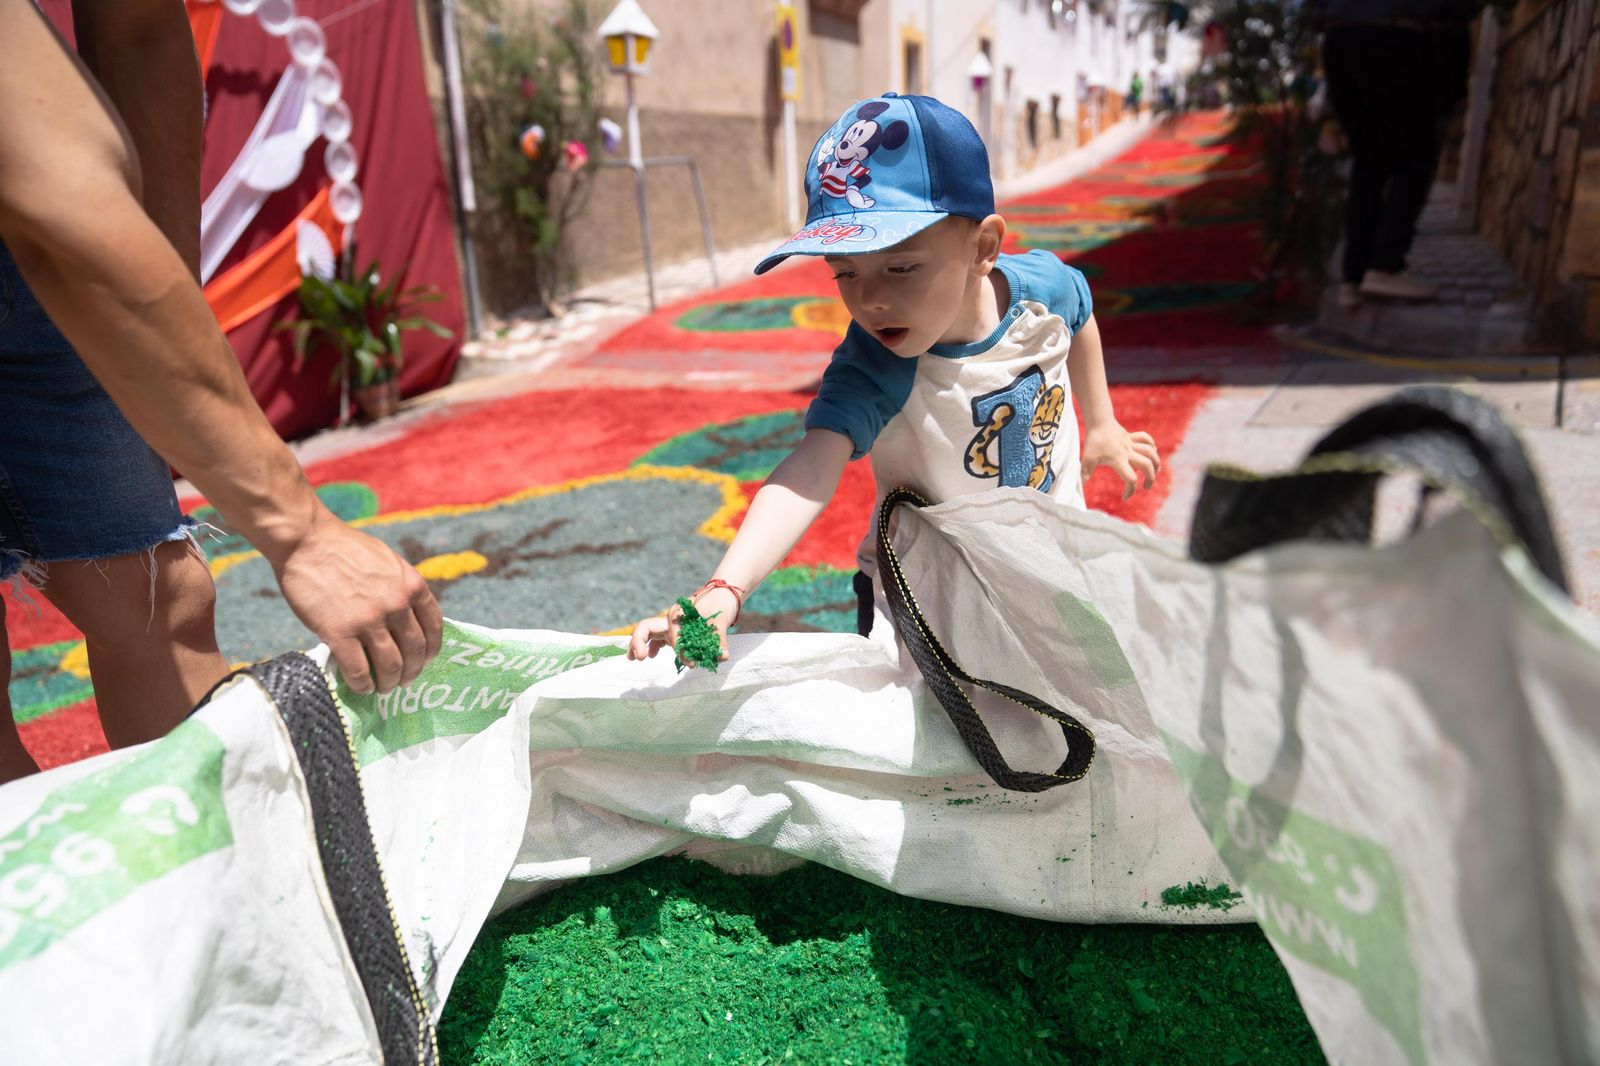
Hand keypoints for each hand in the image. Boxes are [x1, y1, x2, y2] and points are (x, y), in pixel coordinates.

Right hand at [271, 511, 443, 693]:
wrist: (306, 541)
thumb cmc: (344, 548)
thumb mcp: (388, 562)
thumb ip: (401, 588)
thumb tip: (408, 617)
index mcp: (412, 585)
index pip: (434, 627)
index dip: (431, 650)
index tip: (425, 660)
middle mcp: (396, 605)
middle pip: (415, 651)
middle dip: (412, 672)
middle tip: (404, 681)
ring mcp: (369, 620)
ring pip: (390, 666)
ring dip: (389, 683)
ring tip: (384, 688)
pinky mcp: (339, 632)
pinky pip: (358, 670)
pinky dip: (362, 685)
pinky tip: (361, 687)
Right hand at [626, 585, 737, 666]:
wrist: (723, 595)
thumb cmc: (720, 604)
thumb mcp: (721, 621)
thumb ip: (720, 640)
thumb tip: (722, 656)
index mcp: (677, 613)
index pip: (671, 635)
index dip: (680, 650)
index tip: (691, 663)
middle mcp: (671, 618)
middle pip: (646, 628)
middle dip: (639, 642)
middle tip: (639, 658)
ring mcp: (671, 624)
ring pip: (648, 633)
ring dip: (639, 644)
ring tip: (634, 659)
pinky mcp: (675, 629)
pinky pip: (658, 637)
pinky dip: (652, 646)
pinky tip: (651, 656)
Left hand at [1081, 421, 1160, 498]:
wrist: (1098, 420)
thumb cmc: (1093, 440)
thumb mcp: (1087, 458)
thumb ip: (1085, 473)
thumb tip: (1081, 487)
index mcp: (1119, 460)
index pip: (1130, 478)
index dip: (1130, 490)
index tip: (1124, 497)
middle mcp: (1128, 452)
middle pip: (1147, 466)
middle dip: (1150, 479)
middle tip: (1145, 488)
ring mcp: (1131, 444)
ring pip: (1150, 452)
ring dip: (1156, 462)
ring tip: (1155, 472)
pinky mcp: (1131, 437)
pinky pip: (1145, 439)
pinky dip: (1151, 444)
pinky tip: (1152, 451)